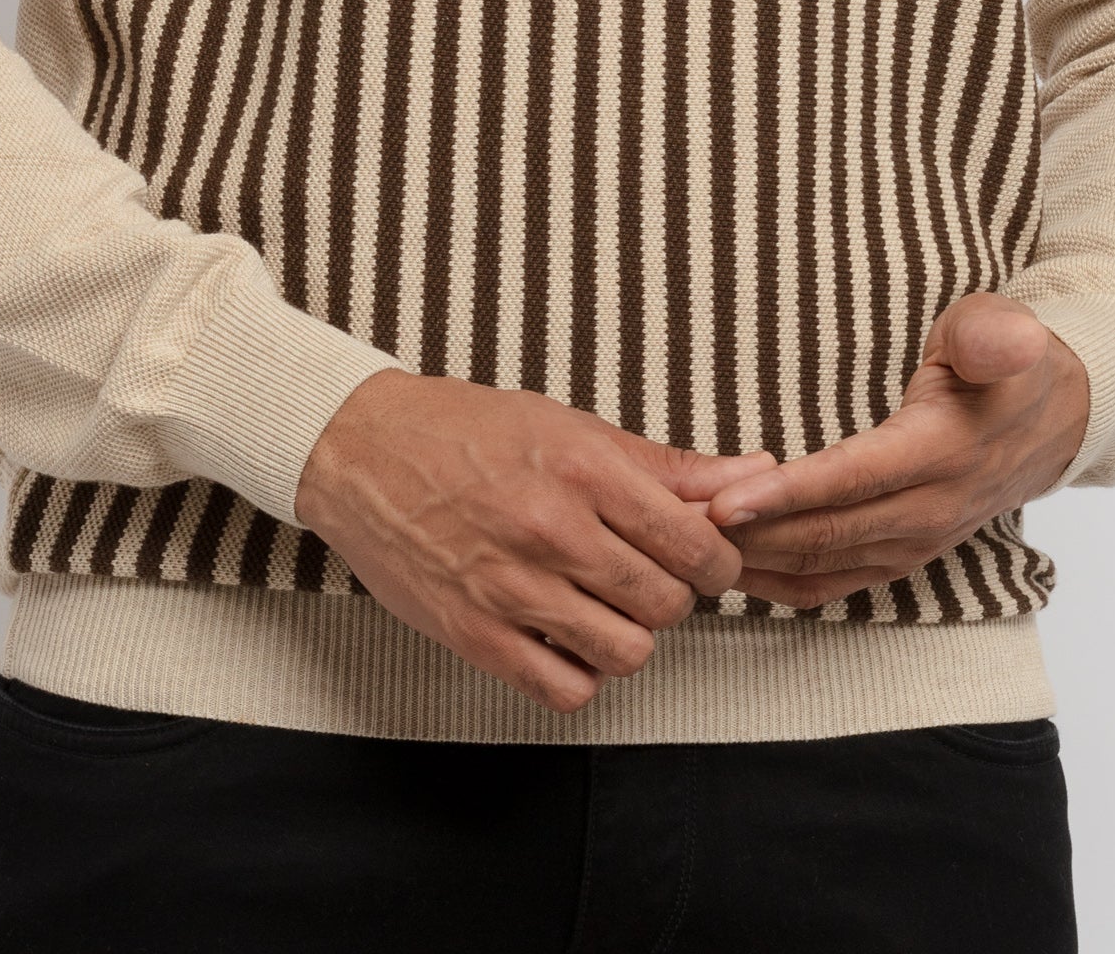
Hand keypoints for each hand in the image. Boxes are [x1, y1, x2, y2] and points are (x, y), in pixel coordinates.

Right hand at [291, 371, 777, 714]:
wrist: (361, 450)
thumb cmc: (469, 430)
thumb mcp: (569, 427)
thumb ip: (663, 465)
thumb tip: (753, 474)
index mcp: (581, 468)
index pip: (695, 542)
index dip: (716, 559)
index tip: (704, 557)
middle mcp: (550, 529)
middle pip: (667, 602)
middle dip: (673, 594)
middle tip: (647, 574)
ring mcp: (510, 587)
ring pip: (627, 652)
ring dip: (630, 635)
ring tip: (606, 604)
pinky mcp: (475, 635)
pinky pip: (566, 689)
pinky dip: (580, 673)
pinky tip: (566, 635)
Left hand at [699, 298, 1089, 608]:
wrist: (1053, 423)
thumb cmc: (1010, 367)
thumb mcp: (1004, 331)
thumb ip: (992, 336)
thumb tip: (1001, 340)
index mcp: (941, 454)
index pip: (850, 481)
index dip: (785, 496)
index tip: (723, 502)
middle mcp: (926, 512)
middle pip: (820, 533)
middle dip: (742, 532)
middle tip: (670, 519)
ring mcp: (912, 544)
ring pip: (817, 564)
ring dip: (750, 558)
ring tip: (681, 542)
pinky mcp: (899, 557)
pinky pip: (829, 583)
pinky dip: (777, 581)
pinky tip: (730, 570)